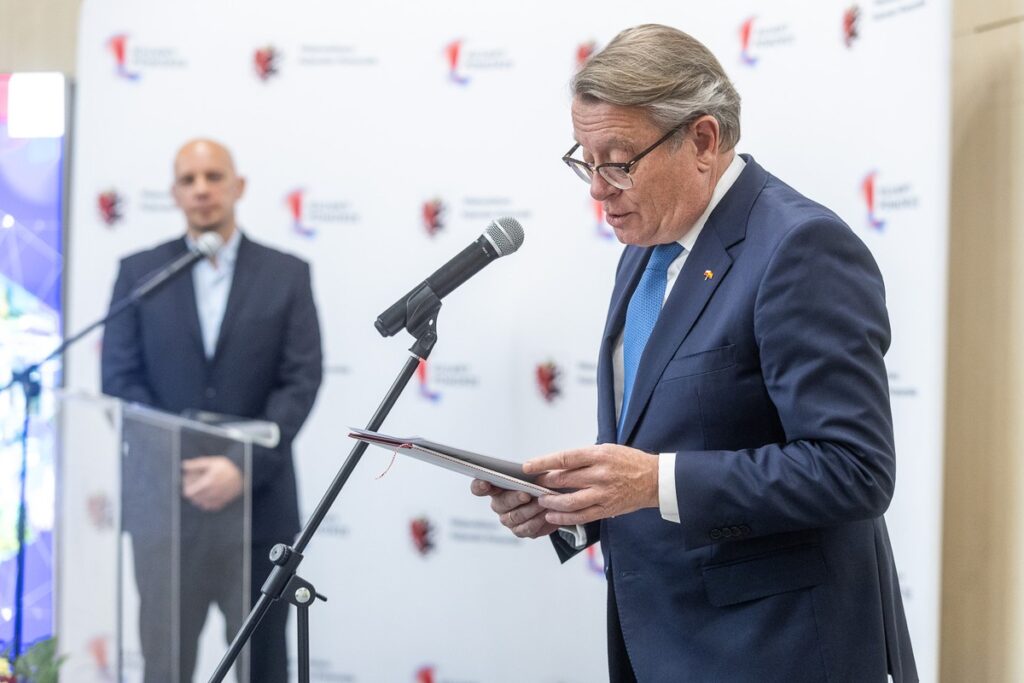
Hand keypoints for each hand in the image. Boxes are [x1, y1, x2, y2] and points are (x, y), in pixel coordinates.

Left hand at [181, 456, 242, 511]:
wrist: (243, 473)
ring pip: (200, 504)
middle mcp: (212, 493)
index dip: (186, 488)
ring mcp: (217, 499)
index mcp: (207, 483)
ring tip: (201, 490)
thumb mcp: (211, 462)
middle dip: (192, 492)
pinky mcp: (222, 502)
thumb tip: (183, 465)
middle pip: (194, 499)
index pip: (189, 492)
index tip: (187, 483)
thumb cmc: (226, 467)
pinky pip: (209, 507)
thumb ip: (196, 464)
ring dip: (198, 498)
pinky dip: (206, 503)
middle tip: (194, 485)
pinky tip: (208, 496)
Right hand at [470, 479, 559, 538]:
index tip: (485, 483)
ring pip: (515, 516)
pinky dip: (537, 521)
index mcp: (496, 488)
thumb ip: (526, 471)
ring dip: (530, 509)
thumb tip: (526, 468)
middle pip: (500, 503)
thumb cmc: (539, 482)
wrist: (554, 498)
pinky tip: (545, 514)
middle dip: (514, 498)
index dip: (479, 486)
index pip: (478, 488)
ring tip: (542, 503)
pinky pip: (526, 528)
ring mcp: (508, 519)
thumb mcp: (533, 472)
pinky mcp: (520, 531)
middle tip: (526, 494)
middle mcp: (499, 505)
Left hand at [524, 444, 658, 525]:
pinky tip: (553, 516)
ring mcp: (603, 494)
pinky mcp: (607, 509)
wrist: (655, 479)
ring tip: (541, 502)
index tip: (528, 467)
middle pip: (563, 480)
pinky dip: (564, 518)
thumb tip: (557, 466)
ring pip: (569, 502)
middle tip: (533, 485)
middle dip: (544, 484)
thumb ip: (583, 458)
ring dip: (551, 503)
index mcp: (599, 455)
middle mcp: (600, 474)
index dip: (543, 463)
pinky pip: (581, 516)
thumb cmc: (629, 462)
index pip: (564, 458)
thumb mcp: (606, 450)